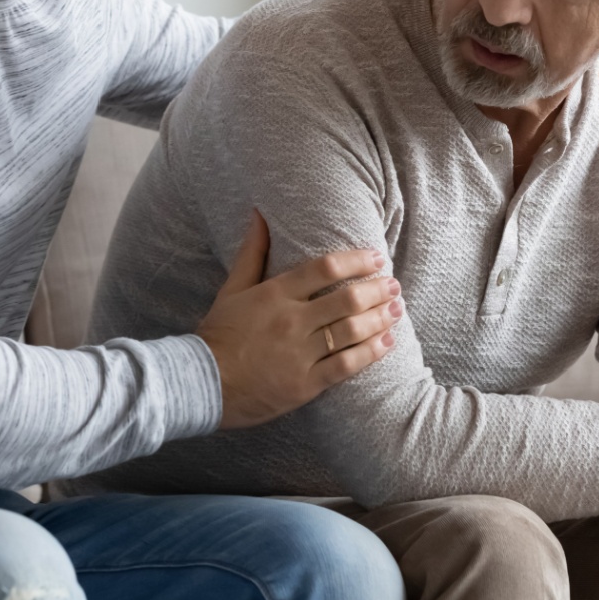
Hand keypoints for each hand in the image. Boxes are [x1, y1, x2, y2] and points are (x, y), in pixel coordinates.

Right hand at [195, 211, 401, 429]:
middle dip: (377, 289)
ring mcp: (299, 354)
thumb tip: (259, 214)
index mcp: (275, 294)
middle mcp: (291, 320)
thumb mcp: (232, 289)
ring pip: (351, 331)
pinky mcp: (305, 384)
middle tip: (394, 283)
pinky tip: (387, 343)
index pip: (324, 268)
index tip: (376, 257)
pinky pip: (345, 365)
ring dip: (379, 317)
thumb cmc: (218, 333)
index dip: (356, 260)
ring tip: (397, 309)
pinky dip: (370, 353)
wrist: (201, 383)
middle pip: (346, 299)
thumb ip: (252, 252)